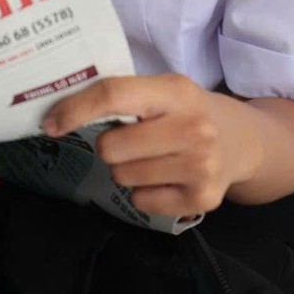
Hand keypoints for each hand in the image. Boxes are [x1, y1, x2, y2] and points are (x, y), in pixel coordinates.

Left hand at [41, 73, 258, 216]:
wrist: (243, 141)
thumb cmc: (187, 112)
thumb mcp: (163, 91)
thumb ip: (121, 96)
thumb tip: (55, 114)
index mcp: (176, 91)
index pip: (113, 95)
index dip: (75, 110)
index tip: (50, 124)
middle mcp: (193, 128)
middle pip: (110, 148)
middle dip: (111, 146)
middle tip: (132, 141)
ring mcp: (201, 167)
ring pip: (122, 177)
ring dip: (128, 170)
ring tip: (155, 158)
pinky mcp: (202, 200)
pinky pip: (140, 202)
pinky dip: (145, 193)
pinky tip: (168, 178)